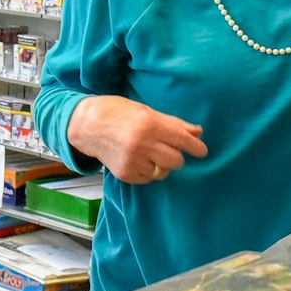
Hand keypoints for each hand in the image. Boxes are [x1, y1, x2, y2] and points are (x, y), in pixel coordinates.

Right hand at [66, 95, 207, 184]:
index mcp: (149, 124)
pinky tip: (139, 159)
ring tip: (150, 153)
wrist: (87, 125)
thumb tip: (198, 132)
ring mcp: (132, 161)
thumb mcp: (147, 111)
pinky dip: (148, 171)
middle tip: (169, 149)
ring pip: (163, 172)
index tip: (202, 151)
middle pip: (176, 160)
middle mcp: (142, 144)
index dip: (197, 147)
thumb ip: (173, 124)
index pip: (183, 140)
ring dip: (162, 164)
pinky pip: (148, 178)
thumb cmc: (119, 113)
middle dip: (177, 156)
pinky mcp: (125, 174)